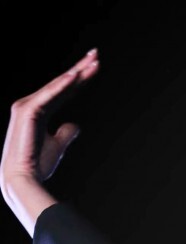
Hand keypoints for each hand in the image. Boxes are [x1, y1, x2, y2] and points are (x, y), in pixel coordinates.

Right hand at [1, 48, 98, 211]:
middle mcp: (31, 104)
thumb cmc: (38, 165)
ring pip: (57, 86)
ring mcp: (28, 105)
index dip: (79, 80)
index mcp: (39, 110)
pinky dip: (61, 85)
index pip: (63, 91)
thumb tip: (76, 125)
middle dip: (79, 69)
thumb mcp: (57, 146)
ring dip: (75, 73)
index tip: (94, 67)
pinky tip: (75, 76)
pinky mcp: (28, 110)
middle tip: (96, 54)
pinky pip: (49, 95)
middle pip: (60, 84)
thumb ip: (66, 133)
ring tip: (92, 61)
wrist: (24, 180)